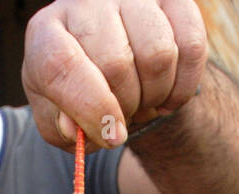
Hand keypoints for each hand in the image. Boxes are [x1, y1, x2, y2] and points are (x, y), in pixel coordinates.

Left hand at [22, 0, 207, 148]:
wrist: (119, 70)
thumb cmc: (82, 96)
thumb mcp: (58, 120)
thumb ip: (59, 127)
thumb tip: (75, 129)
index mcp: (47, 34)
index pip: (61, 65)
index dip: (90, 108)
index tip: (112, 136)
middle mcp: (86, 2)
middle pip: (116, 65)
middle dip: (125, 107)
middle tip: (124, 116)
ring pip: (158, 55)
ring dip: (156, 96)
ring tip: (144, 101)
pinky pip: (191, 46)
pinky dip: (184, 85)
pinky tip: (168, 92)